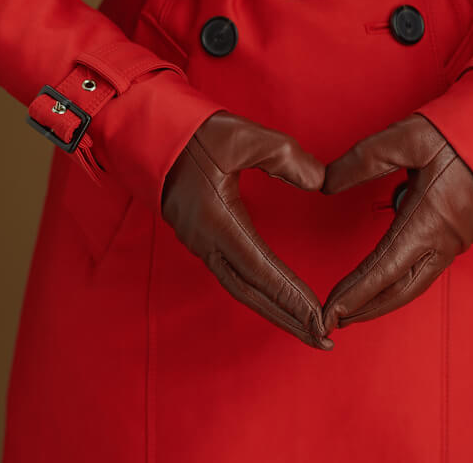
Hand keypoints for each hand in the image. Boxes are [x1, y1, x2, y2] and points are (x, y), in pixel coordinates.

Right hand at [160, 111, 332, 349]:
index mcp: (217, 220)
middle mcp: (207, 241)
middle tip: (323, 340)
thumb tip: (320, 182)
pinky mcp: (202, 238)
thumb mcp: (244, 135)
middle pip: (252, 293)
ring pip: (241, 289)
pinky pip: (233, 277)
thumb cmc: (195, 133)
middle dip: (288, 318)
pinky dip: (259, 295)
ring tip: (307, 329)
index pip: (261, 269)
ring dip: (274, 311)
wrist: (148, 133)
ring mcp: (201, 243)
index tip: (321, 318)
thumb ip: (286, 157)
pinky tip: (278, 302)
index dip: (291, 296)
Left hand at [320, 113, 472, 334]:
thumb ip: (362, 160)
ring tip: (352, 310)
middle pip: (399, 290)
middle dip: (364, 308)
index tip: (328, 312)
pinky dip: (399, 285)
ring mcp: (455, 241)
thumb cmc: (461, 132)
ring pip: (414, 284)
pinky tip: (384, 283)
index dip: (354, 294)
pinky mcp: (459, 235)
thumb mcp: (405, 137)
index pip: (383, 270)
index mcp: (429, 220)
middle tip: (331, 322)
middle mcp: (444, 240)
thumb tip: (324, 183)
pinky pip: (425, 271)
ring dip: (382, 301)